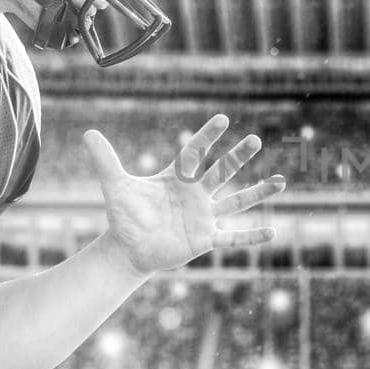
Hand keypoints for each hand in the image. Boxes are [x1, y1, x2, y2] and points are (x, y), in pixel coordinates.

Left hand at [83, 115, 285, 273]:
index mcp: (177, 178)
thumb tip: (87, 133)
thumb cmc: (124, 216)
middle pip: (221, 172)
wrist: (128, 248)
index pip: (195, 153)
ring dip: (258, 193)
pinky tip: (273, 232)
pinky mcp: (204, 239)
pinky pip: (233, 238)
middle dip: (237, 157)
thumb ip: (106, 161)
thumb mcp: (115, 187)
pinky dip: (251, 237)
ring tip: (281, 182)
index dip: (208, 136)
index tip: (222, 120)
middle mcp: (195, 194)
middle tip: (255, 140)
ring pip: (236, 202)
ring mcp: (203, 216)